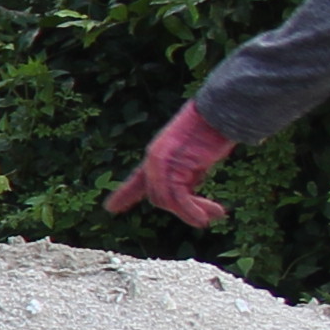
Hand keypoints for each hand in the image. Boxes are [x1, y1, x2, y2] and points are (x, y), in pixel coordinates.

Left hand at [106, 100, 232, 227]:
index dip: (125, 194)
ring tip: (213, 216)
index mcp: (157, 154)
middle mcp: (154, 160)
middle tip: (206, 217)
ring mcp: (160, 164)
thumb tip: (188, 195)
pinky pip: (178, 198)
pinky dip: (191, 210)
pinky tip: (211, 216)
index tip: (111, 207)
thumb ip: (187, 173)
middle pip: (158, 196)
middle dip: (182, 210)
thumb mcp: (196, 155)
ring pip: (167, 199)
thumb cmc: (213, 129)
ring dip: (191, 212)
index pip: (137, 179)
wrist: (218, 112)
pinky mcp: (173, 168)